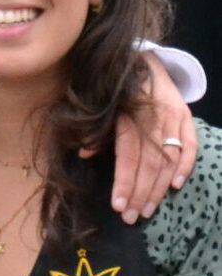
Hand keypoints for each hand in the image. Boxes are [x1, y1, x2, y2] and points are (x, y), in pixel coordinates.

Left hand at [103, 51, 196, 223]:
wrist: (141, 58)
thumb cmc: (115, 88)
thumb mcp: (101, 106)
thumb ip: (96, 130)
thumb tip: (83, 153)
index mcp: (128, 115)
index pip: (128, 156)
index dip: (124, 182)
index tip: (118, 205)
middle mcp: (153, 117)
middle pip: (150, 163)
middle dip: (141, 193)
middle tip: (132, 217)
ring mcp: (173, 116)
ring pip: (169, 159)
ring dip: (159, 188)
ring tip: (148, 210)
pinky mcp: (186, 116)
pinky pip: (190, 145)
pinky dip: (185, 166)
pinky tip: (176, 186)